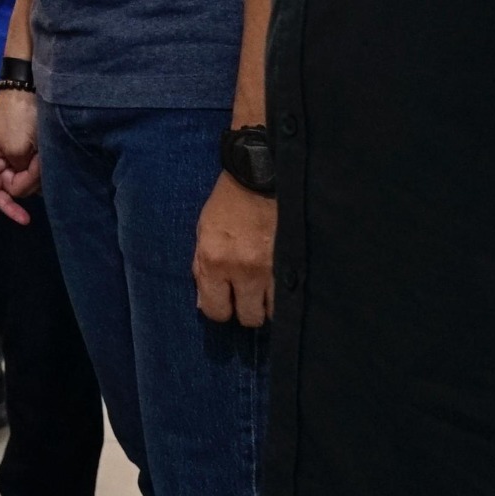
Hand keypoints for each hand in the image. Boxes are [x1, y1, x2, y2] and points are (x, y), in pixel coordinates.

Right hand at [0, 89, 40, 222]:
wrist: (30, 88)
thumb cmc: (17, 116)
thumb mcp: (16, 149)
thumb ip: (19, 176)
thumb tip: (28, 186)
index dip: (7, 208)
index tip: (25, 219)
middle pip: (11, 187)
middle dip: (27, 180)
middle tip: (39, 163)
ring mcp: (8, 155)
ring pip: (24, 179)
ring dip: (36, 172)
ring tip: (41, 154)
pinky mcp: (22, 151)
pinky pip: (31, 169)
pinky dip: (40, 166)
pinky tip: (43, 154)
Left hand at [194, 171, 276, 326]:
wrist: (260, 177)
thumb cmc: (227, 204)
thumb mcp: (203, 233)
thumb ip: (202, 269)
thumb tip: (205, 302)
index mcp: (214, 261)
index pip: (217, 311)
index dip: (220, 310)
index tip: (225, 301)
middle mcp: (243, 270)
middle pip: (249, 317)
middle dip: (246, 310)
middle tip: (246, 295)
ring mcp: (271, 269)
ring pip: (273, 312)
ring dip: (268, 304)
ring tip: (264, 290)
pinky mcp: (292, 263)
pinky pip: (290, 295)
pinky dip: (284, 294)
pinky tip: (279, 283)